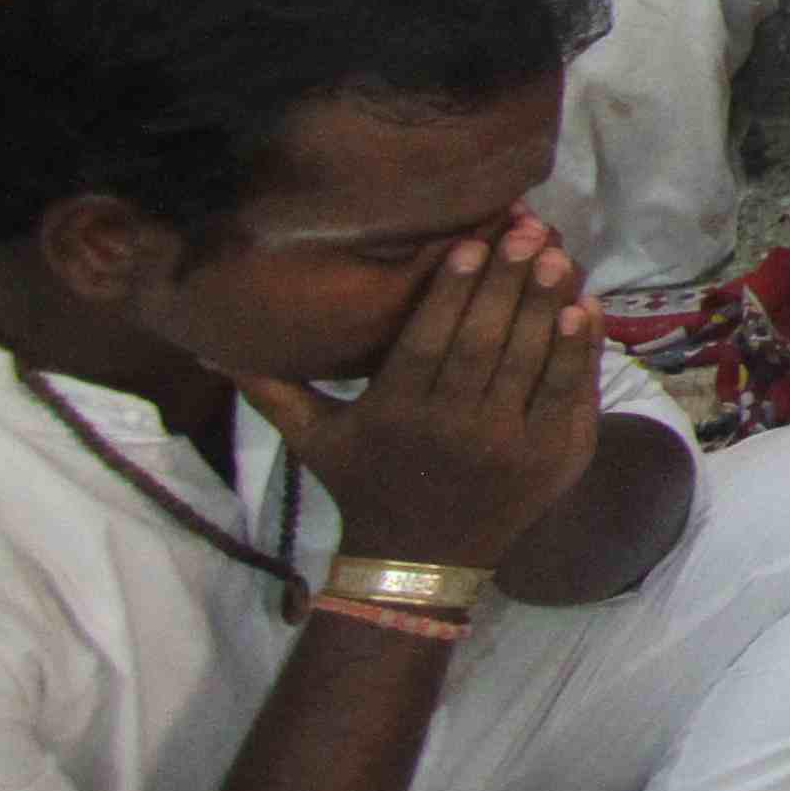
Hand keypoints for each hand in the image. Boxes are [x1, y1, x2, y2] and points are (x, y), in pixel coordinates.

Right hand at [233, 211, 606, 569]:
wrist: (419, 559)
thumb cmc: (365, 483)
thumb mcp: (314, 440)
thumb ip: (272, 389)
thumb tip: (204, 345)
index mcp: (396, 416)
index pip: (426, 342)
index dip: (451, 291)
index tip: (471, 242)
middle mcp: (452, 430)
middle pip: (484, 343)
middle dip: (509, 283)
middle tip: (530, 230)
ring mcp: (507, 446)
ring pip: (532, 362)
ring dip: (549, 305)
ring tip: (559, 255)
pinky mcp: (551, 459)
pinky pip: (569, 395)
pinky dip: (579, 351)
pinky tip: (585, 307)